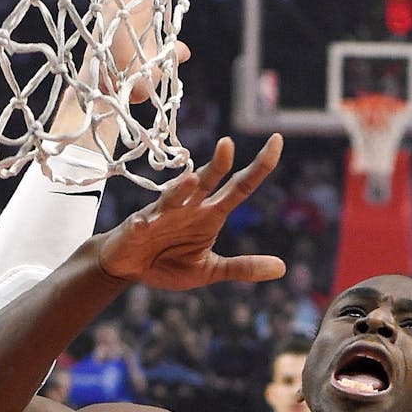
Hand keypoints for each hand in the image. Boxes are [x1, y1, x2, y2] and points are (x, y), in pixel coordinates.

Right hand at [98, 135, 285, 289]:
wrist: (129, 267)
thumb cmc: (169, 263)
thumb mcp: (209, 270)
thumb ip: (242, 267)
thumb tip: (282, 268)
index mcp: (211, 214)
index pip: (240, 187)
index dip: (259, 167)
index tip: (277, 141)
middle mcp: (189, 207)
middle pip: (208, 180)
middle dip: (217, 164)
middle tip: (228, 144)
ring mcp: (162, 214)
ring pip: (174, 196)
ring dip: (181, 189)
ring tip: (193, 181)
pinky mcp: (137, 228)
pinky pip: (142, 224)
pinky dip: (144, 223)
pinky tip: (144, 224)